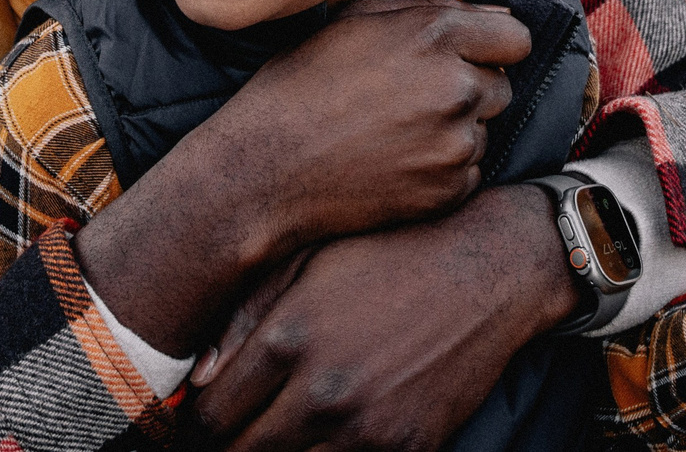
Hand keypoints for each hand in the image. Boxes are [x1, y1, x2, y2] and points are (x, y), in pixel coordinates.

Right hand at [78, 0, 528, 356]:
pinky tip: (396, 163)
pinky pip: (470, 172)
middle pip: (501, 84)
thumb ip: (422, 12)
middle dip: (471, 88)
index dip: (492, 46)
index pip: (515, 36)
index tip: (470, 57)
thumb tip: (476, 14)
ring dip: (456, 130)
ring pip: (485, 129)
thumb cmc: (300, 87)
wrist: (265, 169)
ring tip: (398, 133)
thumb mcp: (352, 22)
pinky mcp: (450, 188)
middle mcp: (456, 86)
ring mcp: (456, 142)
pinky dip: (444, 169)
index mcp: (436, 36)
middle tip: (416, 99)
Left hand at [190, 183, 575, 449]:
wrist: (487, 267)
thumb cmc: (389, 252)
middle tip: (242, 428)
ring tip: (288, 430)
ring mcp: (368, 428)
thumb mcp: (309, 259)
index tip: (206, 418)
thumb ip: (246, 316)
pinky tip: (334, 433)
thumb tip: (198, 382)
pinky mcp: (409, 449)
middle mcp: (323, 391)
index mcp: (289, 338)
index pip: (209, 417)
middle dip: (234, 443)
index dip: (198, 422)